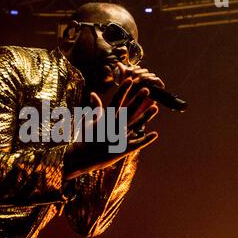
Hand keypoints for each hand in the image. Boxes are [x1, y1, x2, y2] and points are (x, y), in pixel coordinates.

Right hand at [64, 63, 163, 179]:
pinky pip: (136, 144)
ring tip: (155, 107)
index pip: (116, 100)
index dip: (123, 89)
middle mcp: (113, 127)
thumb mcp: (89, 120)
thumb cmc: (85, 138)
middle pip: (128, 110)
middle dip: (137, 99)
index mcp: (105, 119)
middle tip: (146, 90)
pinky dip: (145, 139)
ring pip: (136, 125)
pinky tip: (155, 134)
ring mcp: (119, 138)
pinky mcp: (122, 149)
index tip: (129, 79)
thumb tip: (93, 93)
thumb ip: (95, 107)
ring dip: (146, 116)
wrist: (82, 158)